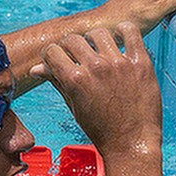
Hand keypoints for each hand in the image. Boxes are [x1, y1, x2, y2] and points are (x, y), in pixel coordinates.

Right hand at [43, 24, 163, 162]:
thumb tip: (35, 68)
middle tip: (77, 56)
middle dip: (70, 47)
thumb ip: (56, 81)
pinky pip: (130, 31)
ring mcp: (119, 63)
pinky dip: (123, 30)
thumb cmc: (100, 129)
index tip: (58, 60)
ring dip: (94, 39)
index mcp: (75, 79)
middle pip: (72, 39)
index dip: (52, 55)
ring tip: (99, 50)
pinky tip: (119, 39)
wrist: (131, 144)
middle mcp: (95, 67)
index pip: (52, 50)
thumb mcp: (73, 106)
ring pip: (98, 32)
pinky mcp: (140, 63)